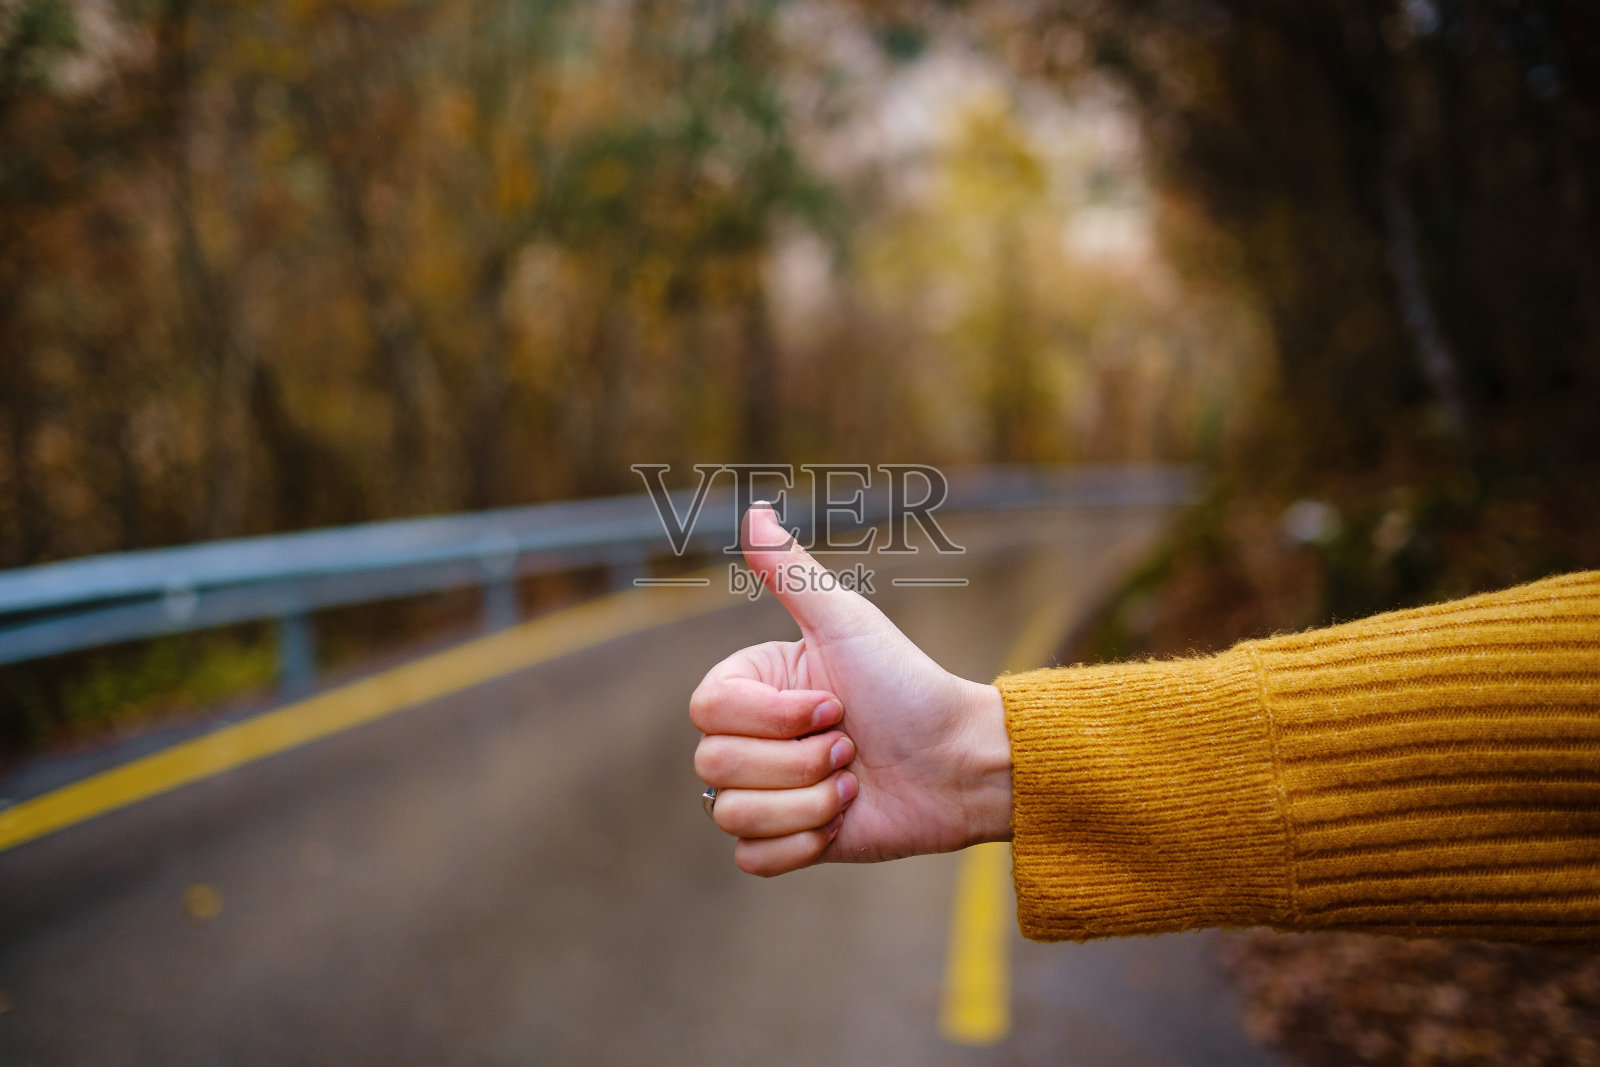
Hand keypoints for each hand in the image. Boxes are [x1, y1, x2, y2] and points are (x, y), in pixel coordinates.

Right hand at [690, 503, 1011, 875]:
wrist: (961, 761)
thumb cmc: (908, 685)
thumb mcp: (848, 623)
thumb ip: (791, 571)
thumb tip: (754, 510)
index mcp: (754, 686)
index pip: (707, 710)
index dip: (770, 718)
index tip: (833, 706)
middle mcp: (752, 738)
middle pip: (714, 767)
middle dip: (795, 763)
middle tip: (850, 746)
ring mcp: (769, 792)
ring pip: (732, 816)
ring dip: (808, 803)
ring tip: (854, 785)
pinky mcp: (790, 842)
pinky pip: (752, 860)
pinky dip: (802, 843)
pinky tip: (844, 820)